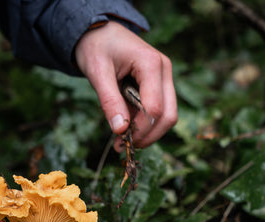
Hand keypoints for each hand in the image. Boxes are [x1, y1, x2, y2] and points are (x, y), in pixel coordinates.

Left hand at [75, 21, 177, 151]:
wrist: (99, 32)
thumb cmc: (96, 47)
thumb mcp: (97, 73)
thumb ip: (109, 101)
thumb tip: (121, 130)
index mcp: (151, 64)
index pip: (154, 108)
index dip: (140, 129)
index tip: (120, 141)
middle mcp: (164, 70)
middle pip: (168, 115)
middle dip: (148, 135)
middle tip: (123, 146)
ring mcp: (164, 77)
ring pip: (168, 115)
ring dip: (148, 132)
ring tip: (122, 139)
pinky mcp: (159, 84)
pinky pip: (159, 110)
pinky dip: (145, 123)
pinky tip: (126, 127)